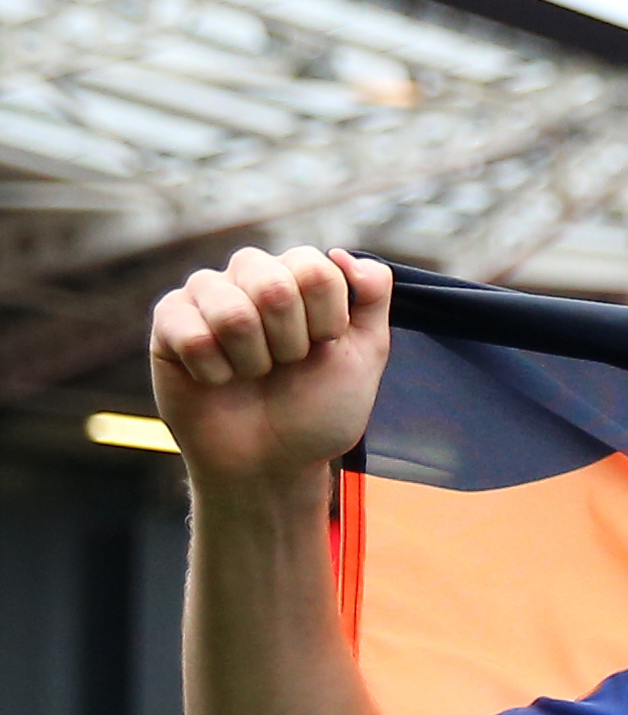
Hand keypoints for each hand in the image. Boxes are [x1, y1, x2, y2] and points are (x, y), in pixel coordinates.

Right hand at [149, 247, 392, 491]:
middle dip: (290, 342)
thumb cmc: (318, 409)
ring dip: (252, 360)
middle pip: (272, 283)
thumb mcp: (365, 355)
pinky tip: (217, 380)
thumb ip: (372, 296)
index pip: (314, 268)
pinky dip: (214, 372)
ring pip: (231, 310)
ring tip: (252, 374)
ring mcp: (207, 295)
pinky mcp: (169, 321)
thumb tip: (344, 253)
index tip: (324, 347)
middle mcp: (251, 275)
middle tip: (286, 364)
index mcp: (298, 277)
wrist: (273, 461)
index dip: (326, 320)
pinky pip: (192, 334)